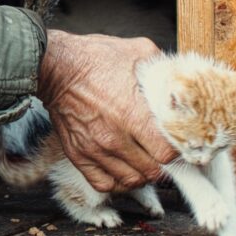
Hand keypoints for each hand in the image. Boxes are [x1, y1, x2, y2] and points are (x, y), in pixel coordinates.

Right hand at [36, 31, 178, 192]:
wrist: (55, 68)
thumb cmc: (94, 59)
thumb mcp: (137, 52)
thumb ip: (163, 68)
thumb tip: (180, 78)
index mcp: (132, 114)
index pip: (167, 152)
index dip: (177, 149)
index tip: (178, 143)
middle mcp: (114, 137)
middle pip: (152, 171)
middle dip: (163, 163)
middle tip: (163, 152)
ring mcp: (95, 149)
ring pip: (131, 180)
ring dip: (142, 173)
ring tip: (145, 160)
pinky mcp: (79, 155)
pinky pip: (104, 183)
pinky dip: (118, 182)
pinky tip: (124, 169)